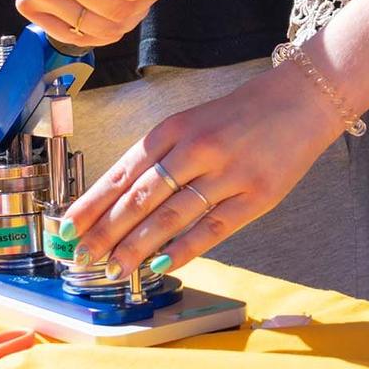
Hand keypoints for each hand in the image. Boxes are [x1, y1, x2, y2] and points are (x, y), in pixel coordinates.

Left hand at [64, 53, 347, 276]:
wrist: (300, 100)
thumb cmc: (237, 115)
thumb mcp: (190, 123)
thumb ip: (158, 158)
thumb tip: (117, 200)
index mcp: (173, 129)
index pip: (122, 173)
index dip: (92, 204)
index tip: (67, 229)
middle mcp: (196, 149)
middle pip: (140, 197)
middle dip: (106, 231)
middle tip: (82, 257)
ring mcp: (227, 174)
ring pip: (171, 217)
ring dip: (138, 246)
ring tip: (114, 268)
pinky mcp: (256, 197)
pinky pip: (213, 229)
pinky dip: (184, 249)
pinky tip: (161, 266)